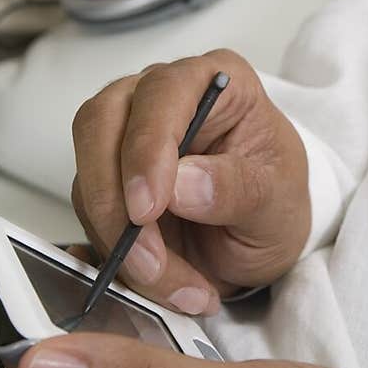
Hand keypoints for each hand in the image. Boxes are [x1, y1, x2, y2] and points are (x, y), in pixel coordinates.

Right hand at [70, 49, 310, 313]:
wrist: (261, 237)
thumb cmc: (275, 200)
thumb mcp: (277, 200)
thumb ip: (237, 188)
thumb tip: (181, 185)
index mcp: (212, 82)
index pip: (161, 95)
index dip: (146, 149)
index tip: (149, 208)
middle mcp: (158, 99)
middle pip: (99, 126)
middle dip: (115, 202)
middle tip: (147, 260)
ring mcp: (125, 139)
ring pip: (90, 181)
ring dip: (122, 243)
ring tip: (177, 285)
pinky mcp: (106, 182)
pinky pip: (91, 218)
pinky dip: (118, 258)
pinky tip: (161, 282)